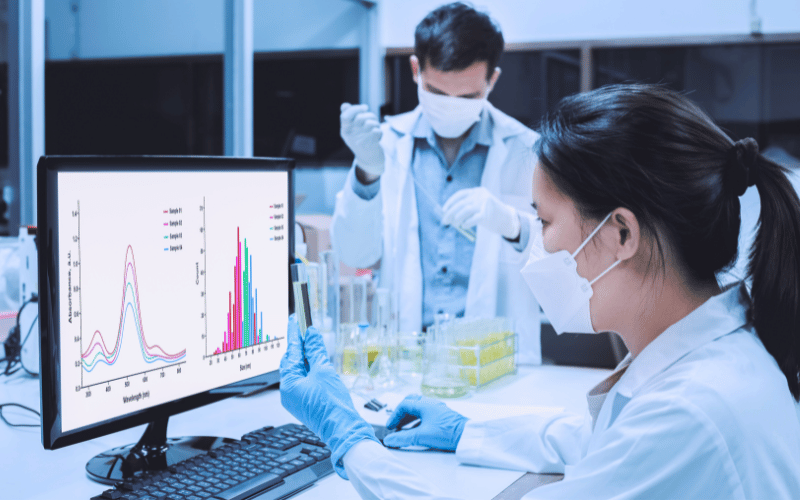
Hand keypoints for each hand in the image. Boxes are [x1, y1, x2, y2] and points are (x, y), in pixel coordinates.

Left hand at [280, 315, 377, 477]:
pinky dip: (310, 369)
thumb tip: (311, 334)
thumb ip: (315, 351)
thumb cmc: (333, 405)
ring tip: (314, 342)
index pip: (290, 352)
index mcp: (288, 384)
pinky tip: (318, 362)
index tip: (296, 319)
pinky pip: (304, 381)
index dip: (294, 334)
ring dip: (307, 357)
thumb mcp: (324, 371)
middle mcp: (288, 392)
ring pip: (299, 371)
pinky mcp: (306, 403)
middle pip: (292, 361)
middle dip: (300, 345)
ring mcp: (296, 399)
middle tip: (306, 328)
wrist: (344, 430)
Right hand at [340, 103, 384, 175]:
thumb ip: (349, 116)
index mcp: (345, 130)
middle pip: (360, 117)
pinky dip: (380, 132)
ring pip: (370, 123)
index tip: (365, 107)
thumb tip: (345, 105)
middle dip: (370, 115)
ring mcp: (360, 141)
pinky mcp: (370, 145)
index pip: (345, 116)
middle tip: (372, 119)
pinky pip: (377, 131)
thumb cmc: (361, 140)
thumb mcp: (351, 130)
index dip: (355, 108)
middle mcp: (350, 136)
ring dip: (376, 123)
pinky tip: (378, 136)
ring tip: (376, 128)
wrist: (369, 160)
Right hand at [383, 394, 467, 450]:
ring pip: (419, 408)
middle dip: (401, 413)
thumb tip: (390, 440)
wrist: (467, 436)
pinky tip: (417, 431)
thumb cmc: (447, 432)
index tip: (390, 426)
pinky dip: (418, 420)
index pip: (404, 405)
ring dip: (409, 417)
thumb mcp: (422, 436)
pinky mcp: (443, 417)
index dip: (394, 415)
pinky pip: (426, 414)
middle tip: (396, 423)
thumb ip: (404, 438)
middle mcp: (431, 404)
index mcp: (424, 405)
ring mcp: (438, 409)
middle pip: (411, 402)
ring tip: (404, 428)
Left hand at [442, 187, 519, 238]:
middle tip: (444, 221)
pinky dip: (466, 223)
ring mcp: (485, 204)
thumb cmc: (490, 214)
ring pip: (466, 210)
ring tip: (453, 224)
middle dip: (450, 213)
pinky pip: (473, 219)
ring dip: (457, 218)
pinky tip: (463, 226)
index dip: (450, 202)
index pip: (460, 194)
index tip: (443, 210)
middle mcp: (481, 195)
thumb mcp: (479, 205)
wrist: (507, 219)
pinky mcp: (487, 214)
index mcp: (478, 191)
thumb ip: (467, 207)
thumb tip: (449, 214)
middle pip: (461, 203)